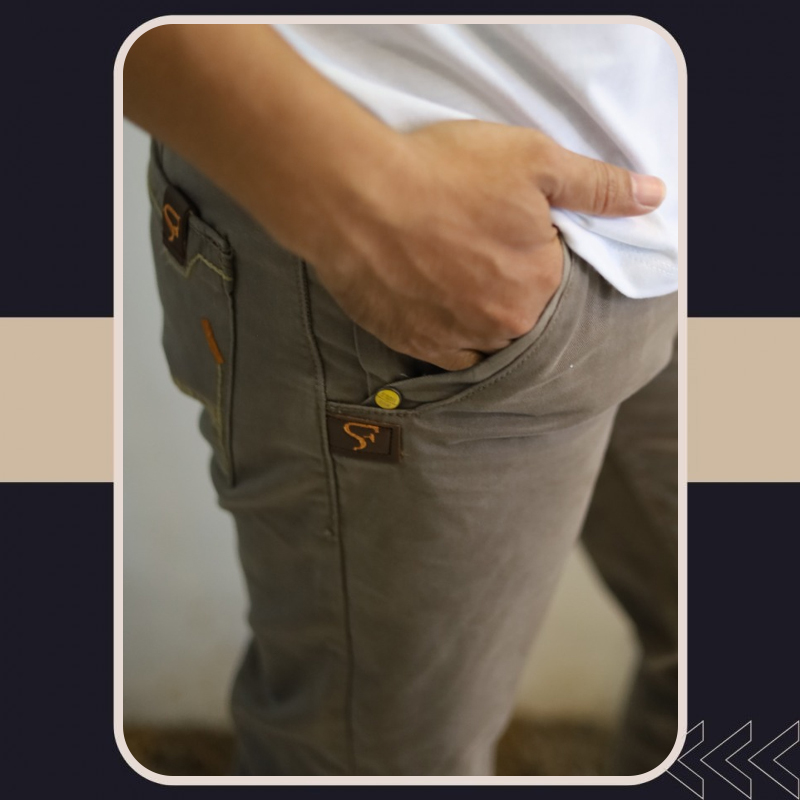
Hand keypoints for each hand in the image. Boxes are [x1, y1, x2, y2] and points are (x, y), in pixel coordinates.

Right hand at [305, 119, 665, 370]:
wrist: (357, 198)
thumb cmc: (444, 173)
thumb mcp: (533, 160)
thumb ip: (597, 186)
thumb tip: (653, 198)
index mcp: (541, 282)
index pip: (550, 272)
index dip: (527, 244)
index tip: (497, 221)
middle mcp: (505, 323)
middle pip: (517, 307)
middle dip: (501, 279)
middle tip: (465, 241)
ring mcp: (458, 339)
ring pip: (484, 334)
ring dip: (474, 310)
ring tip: (445, 270)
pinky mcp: (415, 345)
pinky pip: (446, 352)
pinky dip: (447, 332)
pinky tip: (432, 303)